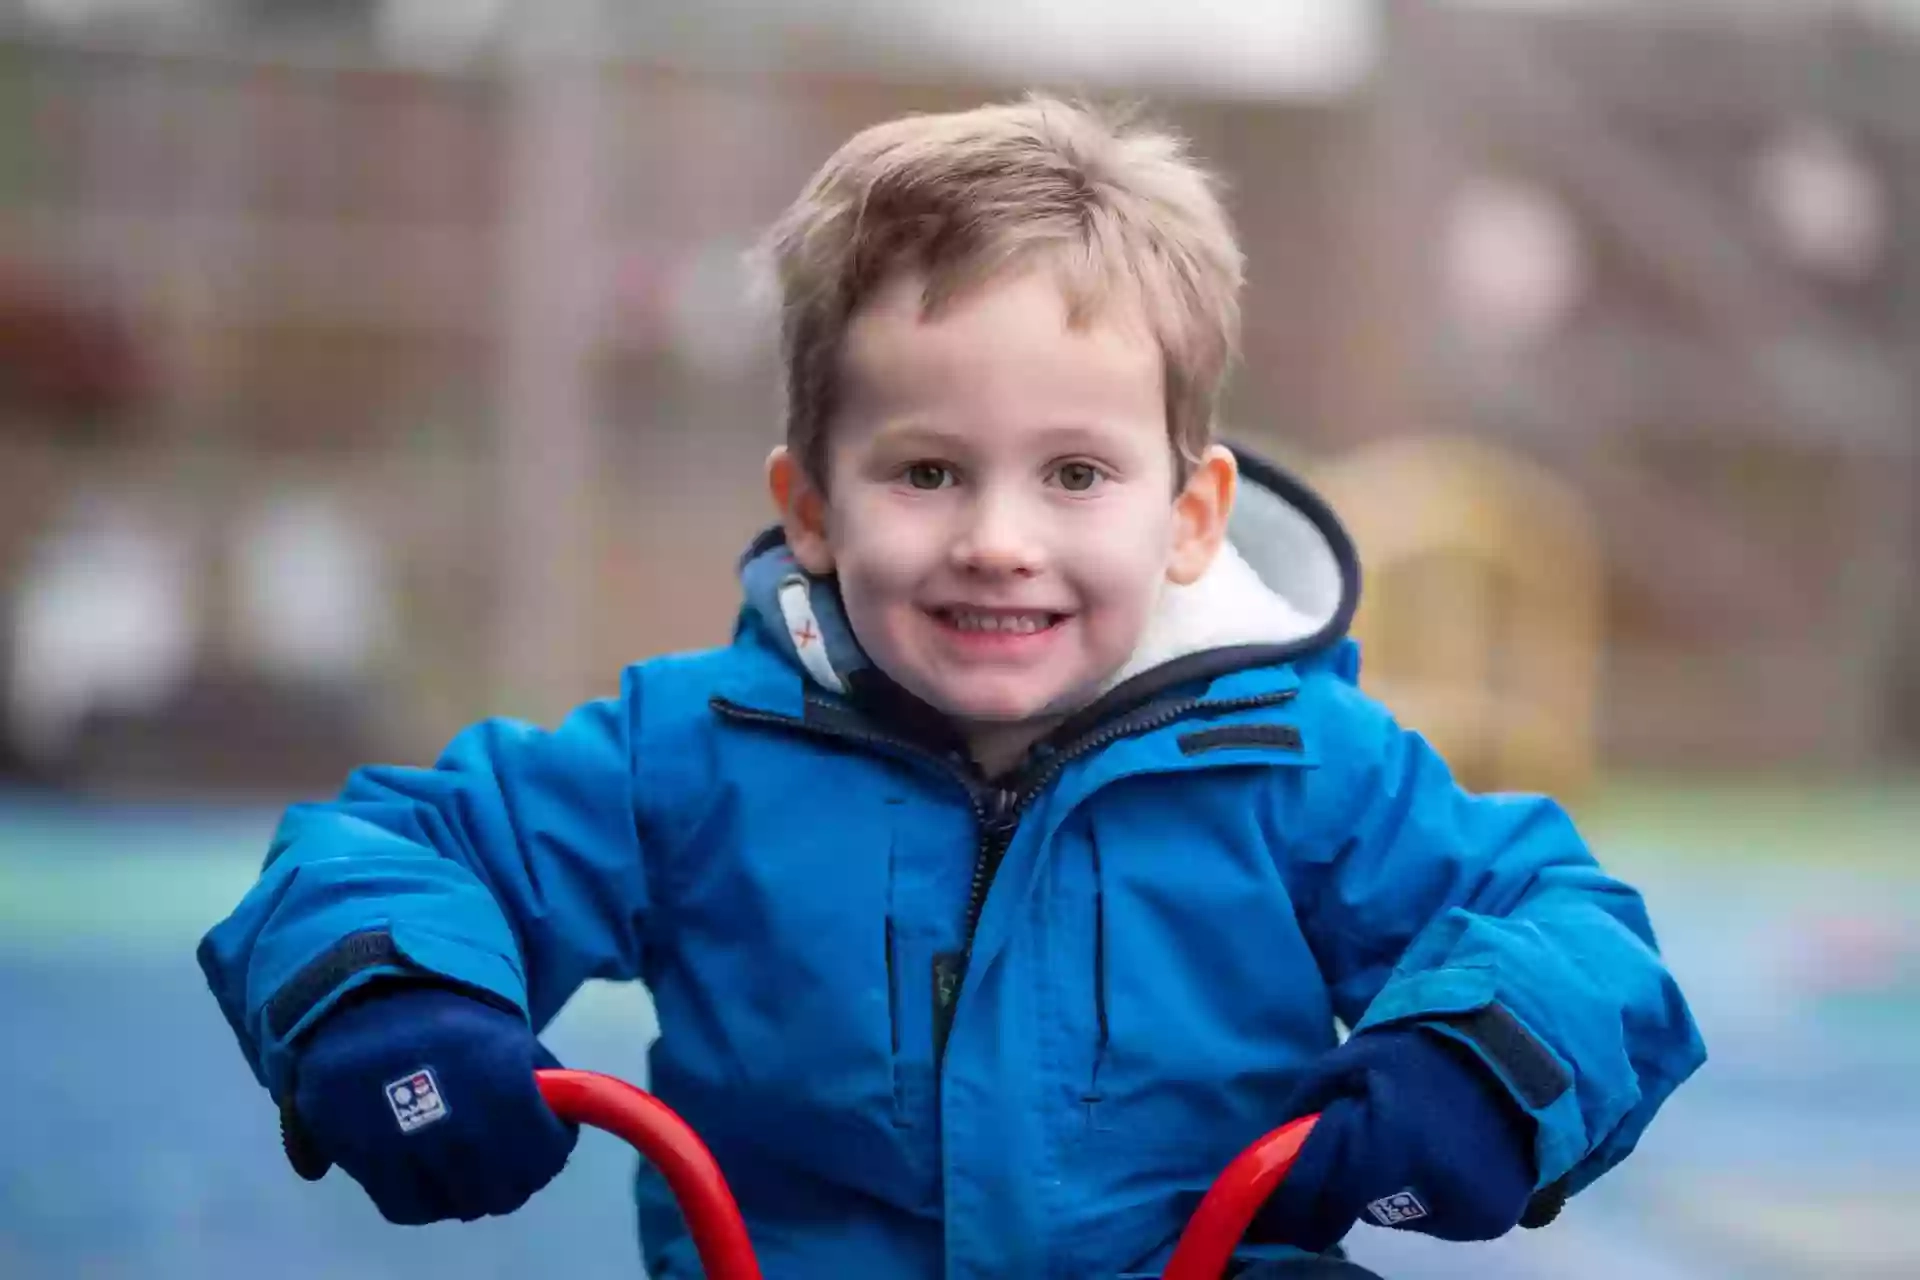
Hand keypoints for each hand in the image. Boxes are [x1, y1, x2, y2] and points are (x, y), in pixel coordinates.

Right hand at [282, 983, 576, 1223]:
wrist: (370, 1007)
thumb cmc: (451, 1026)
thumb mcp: (513, 1041)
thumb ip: (546, 1086)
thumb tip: (564, 1123)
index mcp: (505, 1090)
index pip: (547, 1157)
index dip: (551, 1150)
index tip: (546, 1142)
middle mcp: (462, 1128)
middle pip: (505, 1191)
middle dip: (515, 1177)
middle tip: (507, 1159)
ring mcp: (413, 1149)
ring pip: (461, 1205)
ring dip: (471, 1192)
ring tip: (468, 1166)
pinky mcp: (368, 1163)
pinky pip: (412, 1208)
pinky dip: (427, 1200)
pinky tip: (431, 1174)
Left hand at [1252, 1027, 1538, 1252]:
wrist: (1519, 1051)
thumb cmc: (1427, 1049)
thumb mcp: (1354, 1059)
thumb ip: (1311, 1103)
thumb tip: (1279, 1144)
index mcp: (1387, 1148)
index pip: (1321, 1194)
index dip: (1292, 1203)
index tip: (1268, 1215)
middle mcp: (1429, 1195)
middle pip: (1362, 1206)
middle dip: (1348, 1182)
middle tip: (1360, 1144)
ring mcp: (1467, 1214)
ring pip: (1402, 1215)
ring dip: (1393, 1188)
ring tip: (1412, 1140)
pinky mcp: (1494, 1220)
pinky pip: (1440, 1217)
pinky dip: (1432, 1194)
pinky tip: (1443, 1156)